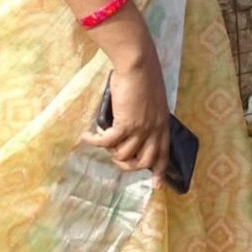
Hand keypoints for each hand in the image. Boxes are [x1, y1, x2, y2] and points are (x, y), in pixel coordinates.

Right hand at [83, 53, 169, 187]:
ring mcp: (141, 128)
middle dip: (129, 166)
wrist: (139, 64)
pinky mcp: (126, 124)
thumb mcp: (152, 100)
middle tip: (116, 159)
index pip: (164, 152)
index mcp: (162, 123)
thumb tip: (134, 128)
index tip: (156, 187)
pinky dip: (95, 141)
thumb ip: (147, 116)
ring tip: (102, 140)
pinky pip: (107, 143)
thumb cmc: (144, 78)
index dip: (159, 170)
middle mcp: (154, 129)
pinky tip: (87, 135)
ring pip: (123, 155)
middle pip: (144, 161)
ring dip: (110, 152)